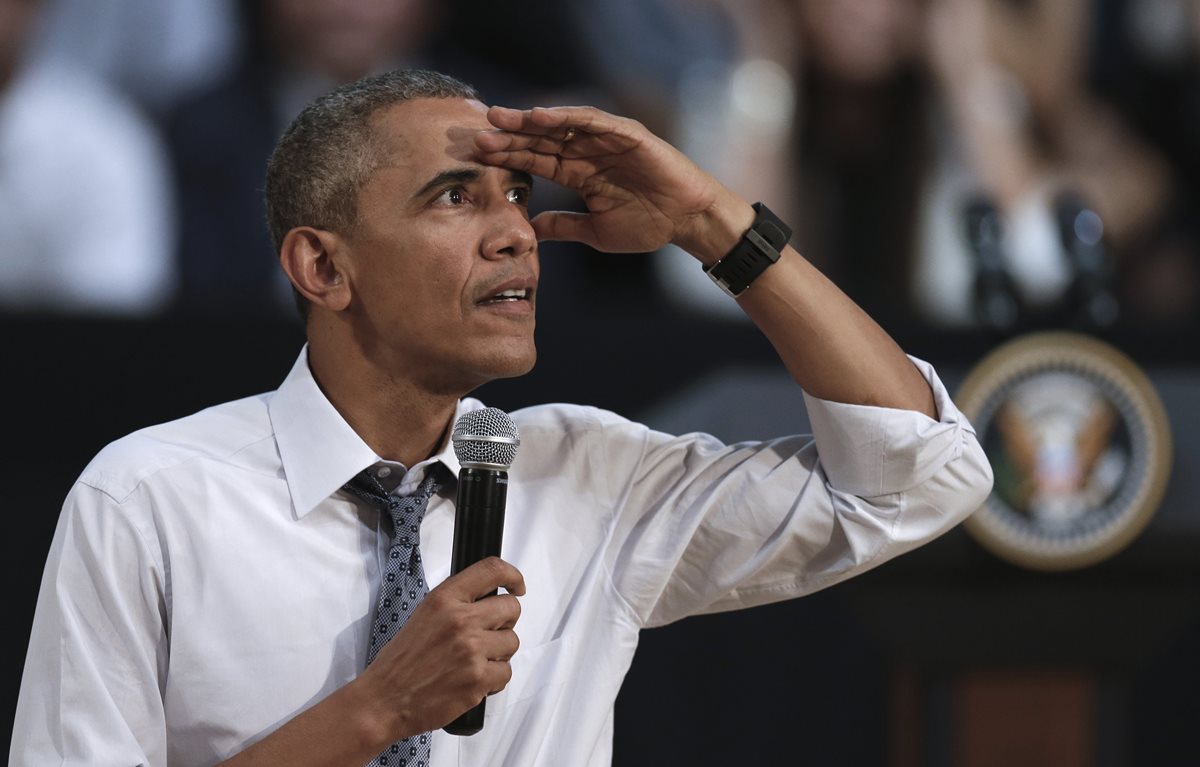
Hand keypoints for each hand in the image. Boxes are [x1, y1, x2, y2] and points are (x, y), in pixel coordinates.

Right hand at [354, 557, 524, 739]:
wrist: (385, 699)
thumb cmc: (401, 662)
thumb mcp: (424, 615)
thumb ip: (456, 604)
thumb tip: (488, 602)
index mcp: (445, 599)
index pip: (492, 571)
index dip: (512, 576)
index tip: (516, 585)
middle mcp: (461, 620)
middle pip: (511, 608)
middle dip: (505, 621)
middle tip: (490, 633)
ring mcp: (472, 650)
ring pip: (512, 642)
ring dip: (499, 652)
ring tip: (475, 661)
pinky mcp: (478, 679)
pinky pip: (505, 673)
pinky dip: (494, 679)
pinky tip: (474, 679)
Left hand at [475, 105, 750, 263]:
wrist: (686, 221)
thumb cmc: (648, 225)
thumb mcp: (595, 231)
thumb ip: (563, 226)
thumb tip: (530, 230)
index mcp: (579, 173)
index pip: (535, 160)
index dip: (507, 156)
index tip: (476, 155)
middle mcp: (588, 152)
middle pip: (541, 139)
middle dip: (510, 134)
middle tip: (478, 129)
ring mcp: (607, 140)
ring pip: (562, 126)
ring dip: (531, 120)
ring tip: (502, 117)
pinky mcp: (627, 134)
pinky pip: (592, 121)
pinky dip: (568, 117)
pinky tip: (542, 116)